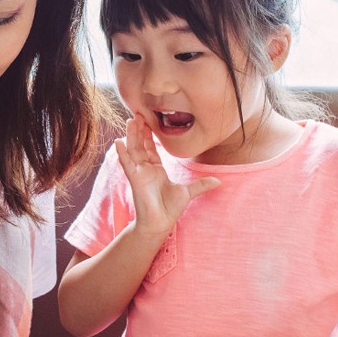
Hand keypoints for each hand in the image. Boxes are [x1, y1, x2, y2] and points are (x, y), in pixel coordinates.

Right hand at [116, 116, 219, 237]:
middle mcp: (146, 169)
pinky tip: (118, 142)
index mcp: (156, 169)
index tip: (147, 120)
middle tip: (138, 113)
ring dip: (131, 136)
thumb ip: (201, 185)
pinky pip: (128, 164)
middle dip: (139, 130)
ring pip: (133, 151)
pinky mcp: (135, 180)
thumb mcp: (187, 193)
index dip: (149, 134)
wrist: (160, 223)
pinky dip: (123, 154)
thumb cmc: (169, 209)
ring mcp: (139, 173)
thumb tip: (219, 181)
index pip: (151, 147)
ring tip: (130, 120)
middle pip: (140, 145)